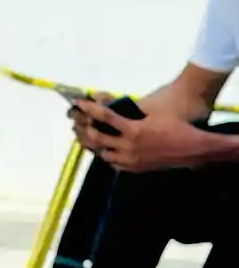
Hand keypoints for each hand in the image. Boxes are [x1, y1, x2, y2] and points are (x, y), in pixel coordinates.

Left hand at [70, 98, 213, 172]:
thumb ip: (130, 108)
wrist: (191, 149)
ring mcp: (131, 160)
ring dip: (94, 144)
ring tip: (87, 135)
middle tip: (77, 122)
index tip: (78, 102)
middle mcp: (128, 146)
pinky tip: (105, 148)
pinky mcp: (135, 168)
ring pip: (102, 154)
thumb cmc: (174, 126)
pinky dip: (107, 155)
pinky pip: (114, 163)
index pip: (104, 116)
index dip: (89, 108)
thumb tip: (107, 99)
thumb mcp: (153, 113)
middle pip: (97, 138)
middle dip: (84, 129)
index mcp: (133, 129)